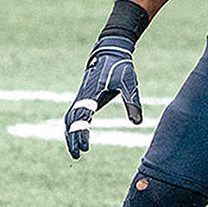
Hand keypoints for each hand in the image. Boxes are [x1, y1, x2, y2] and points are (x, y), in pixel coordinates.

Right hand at [64, 34, 141, 158]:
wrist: (111, 51)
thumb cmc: (121, 67)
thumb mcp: (129, 83)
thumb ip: (132, 102)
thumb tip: (137, 123)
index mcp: (91, 93)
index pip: (82, 117)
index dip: (81, 133)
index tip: (85, 147)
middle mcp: (82, 96)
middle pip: (71, 121)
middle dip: (72, 139)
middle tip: (78, 155)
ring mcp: (80, 96)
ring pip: (70, 119)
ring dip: (70, 135)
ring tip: (76, 153)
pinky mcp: (83, 97)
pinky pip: (73, 115)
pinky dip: (73, 128)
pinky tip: (78, 138)